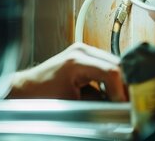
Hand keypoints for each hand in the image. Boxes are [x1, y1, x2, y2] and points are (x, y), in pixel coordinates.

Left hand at [7, 42, 127, 101]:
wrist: (29, 88)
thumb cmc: (43, 95)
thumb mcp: (74, 103)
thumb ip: (100, 102)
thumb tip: (119, 106)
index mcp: (77, 61)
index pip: (112, 71)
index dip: (122, 90)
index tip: (123, 104)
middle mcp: (81, 50)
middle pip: (117, 65)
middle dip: (124, 85)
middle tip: (125, 103)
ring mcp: (82, 50)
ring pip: (113, 63)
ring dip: (118, 81)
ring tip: (117, 98)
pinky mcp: (82, 54)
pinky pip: (105, 64)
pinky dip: (110, 78)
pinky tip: (107, 90)